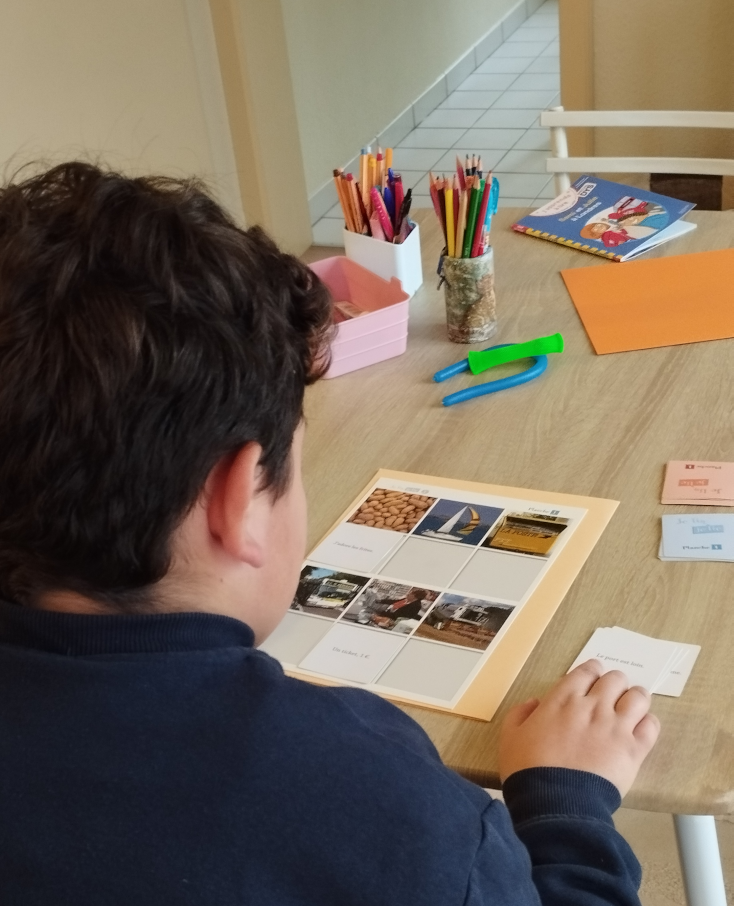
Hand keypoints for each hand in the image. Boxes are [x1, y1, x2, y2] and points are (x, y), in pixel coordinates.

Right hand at [499, 659, 659, 796]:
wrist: (553, 803)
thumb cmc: (528, 769)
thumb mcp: (510, 736)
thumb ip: (520, 713)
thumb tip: (535, 703)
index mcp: (562, 699)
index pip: (586, 671)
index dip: (592, 672)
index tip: (591, 680)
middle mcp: (592, 706)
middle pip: (615, 679)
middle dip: (613, 685)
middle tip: (610, 698)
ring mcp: (615, 726)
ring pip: (638, 697)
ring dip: (634, 699)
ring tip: (630, 710)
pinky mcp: (633, 750)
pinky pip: (651, 726)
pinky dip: (647, 723)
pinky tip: (639, 730)